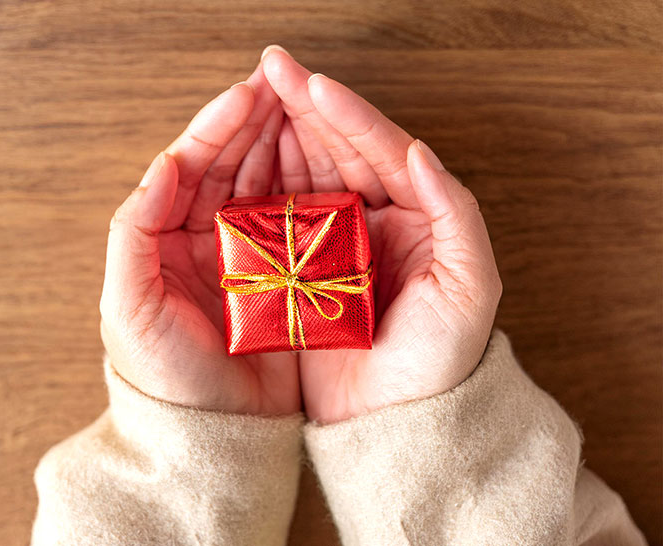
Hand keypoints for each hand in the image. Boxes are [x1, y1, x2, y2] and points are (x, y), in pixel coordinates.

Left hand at [99, 63, 299, 415]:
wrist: (210, 433)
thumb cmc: (162, 375)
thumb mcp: (128, 306)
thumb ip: (134, 232)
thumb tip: (163, 164)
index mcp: (167, 237)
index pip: (192, 166)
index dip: (218, 127)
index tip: (249, 94)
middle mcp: (208, 239)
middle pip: (232, 166)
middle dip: (256, 124)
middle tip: (286, 85)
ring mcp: (251, 256)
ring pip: (267, 186)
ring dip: (285, 147)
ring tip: (309, 111)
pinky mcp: (285, 279)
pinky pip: (298, 224)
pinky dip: (311, 192)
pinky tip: (328, 167)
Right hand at [261, 46, 502, 422]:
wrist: (399, 418)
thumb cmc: (443, 359)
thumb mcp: (471, 286)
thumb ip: (456, 213)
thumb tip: (418, 151)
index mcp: (419, 215)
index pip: (381, 149)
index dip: (346, 113)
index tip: (308, 82)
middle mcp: (378, 220)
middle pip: (339, 150)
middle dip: (305, 107)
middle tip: (271, 68)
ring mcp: (338, 243)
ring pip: (308, 175)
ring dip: (282, 135)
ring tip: (252, 99)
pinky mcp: (305, 271)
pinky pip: (283, 218)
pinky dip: (264, 187)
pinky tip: (245, 160)